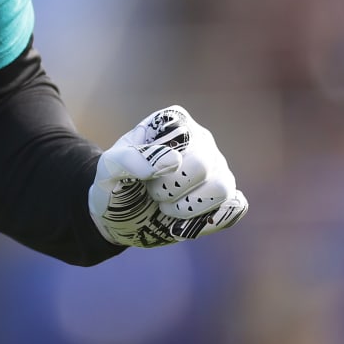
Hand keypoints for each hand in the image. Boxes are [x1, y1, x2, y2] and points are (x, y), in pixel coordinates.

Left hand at [89, 105, 248, 247]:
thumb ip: (130, 159)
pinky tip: (184, 220)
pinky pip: (233, 208)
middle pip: (202, 166)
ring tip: (167, 208)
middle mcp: (202, 140)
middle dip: (170, 189)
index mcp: (174, 122)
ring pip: (222, 188)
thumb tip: (173, 161)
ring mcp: (217, 168)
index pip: (180, 139)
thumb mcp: (109, 168)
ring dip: (189, 207)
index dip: (158, 166)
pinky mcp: (225, 197)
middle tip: (153, 193)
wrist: (119, 214)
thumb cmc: (115, 182)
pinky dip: (206, 221)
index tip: (142, 176)